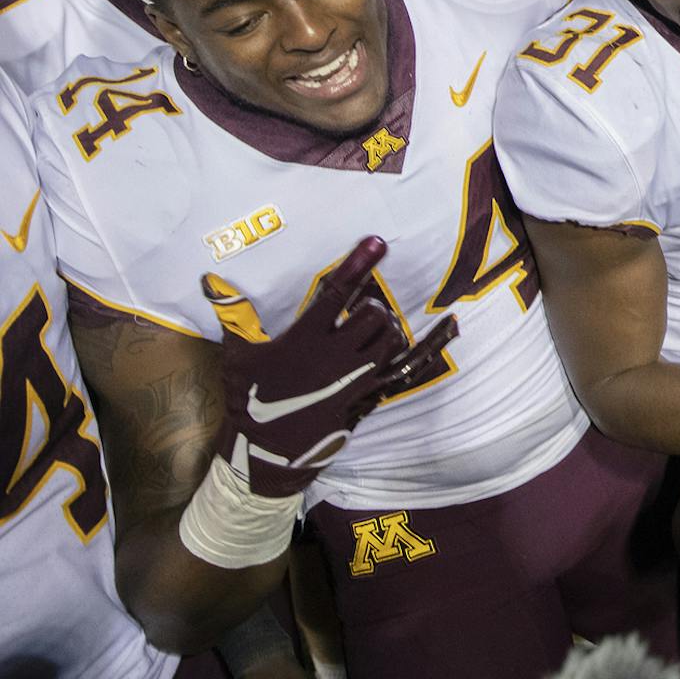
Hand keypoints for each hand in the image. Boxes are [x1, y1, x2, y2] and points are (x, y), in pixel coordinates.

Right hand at [205, 237, 455, 497]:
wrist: (265, 453)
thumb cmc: (249, 399)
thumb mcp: (236, 357)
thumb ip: (233, 314)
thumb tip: (210, 278)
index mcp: (304, 340)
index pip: (336, 295)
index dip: (358, 266)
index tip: (377, 242)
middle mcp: (336, 356)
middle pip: (373, 316)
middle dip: (371, 305)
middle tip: (359, 309)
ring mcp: (357, 378)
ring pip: (391, 338)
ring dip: (386, 326)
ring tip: (371, 327)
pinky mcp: (370, 395)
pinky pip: (409, 368)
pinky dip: (432, 346)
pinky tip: (452, 326)